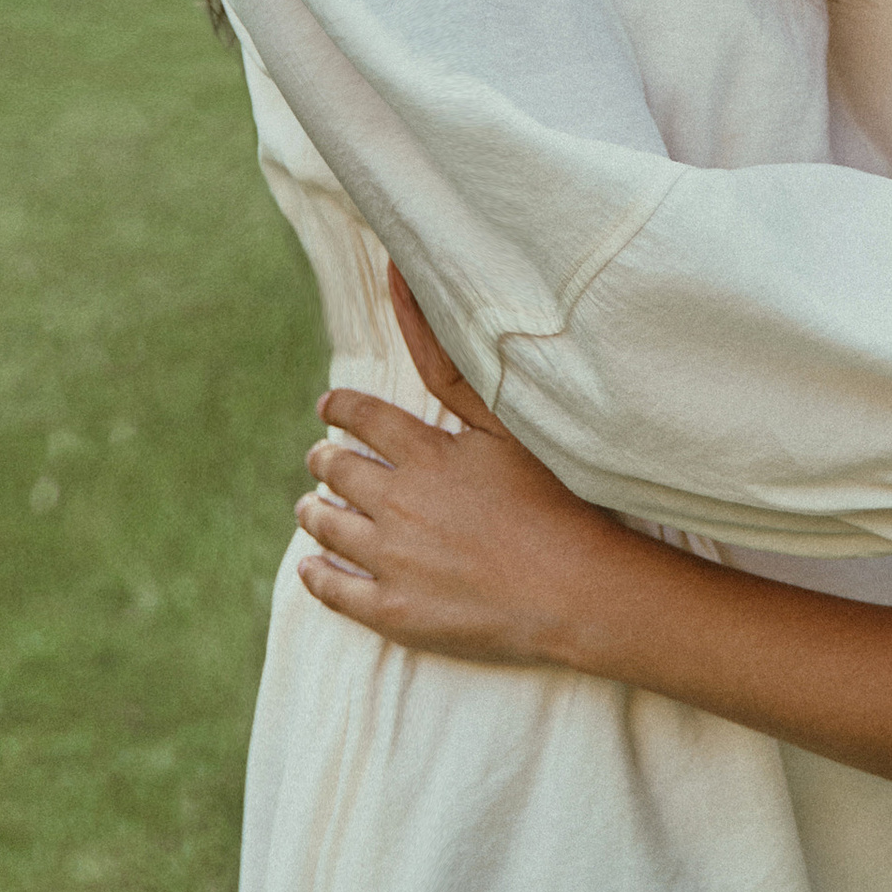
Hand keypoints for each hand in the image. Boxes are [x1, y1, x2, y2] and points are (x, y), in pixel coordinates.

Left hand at [293, 267, 623, 662]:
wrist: (579, 592)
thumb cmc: (555, 501)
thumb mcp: (506, 425)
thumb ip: (450, 362)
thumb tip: (400, 278)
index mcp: (425, 453)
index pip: (358, 417)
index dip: (338, 409)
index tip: (330, 408)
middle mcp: (397, 502)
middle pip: (335, 469)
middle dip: (323, 459)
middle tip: (322, 459)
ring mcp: (391, 560)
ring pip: (325, 524)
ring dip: (313, 510)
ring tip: (313, 508)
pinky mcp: (394, 613)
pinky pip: (333, 589)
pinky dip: (316, 573)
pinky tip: (314, 567)